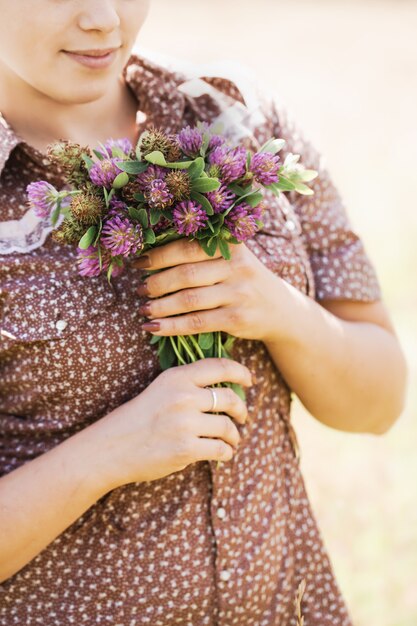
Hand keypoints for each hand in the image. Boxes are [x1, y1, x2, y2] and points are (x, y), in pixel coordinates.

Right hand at [92, 358, 252, 487]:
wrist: (110, 448)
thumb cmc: (136, 419)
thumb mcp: (159, 390)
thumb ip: (187, 385)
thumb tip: (224, 387)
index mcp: (176, 377)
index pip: (220, 366)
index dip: (241, 372)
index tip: (250, 380)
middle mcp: (183, 396)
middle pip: (230, 398)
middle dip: (242, 409)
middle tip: (242, 416)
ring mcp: (185, 423)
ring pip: (227, 426)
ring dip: (234, 435)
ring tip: (232, 440)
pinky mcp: (186, 448)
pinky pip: (220, 449)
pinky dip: (226, 452)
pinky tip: (223, 453)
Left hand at [133, 238, 279, 341]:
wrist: (281, 309)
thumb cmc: (243, 280)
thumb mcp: (232, 258)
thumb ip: (203, 251)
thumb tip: (151, 254)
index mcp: (230, 245)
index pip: (187, 247)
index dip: (158, 256)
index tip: (137, 263)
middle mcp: (236, 266)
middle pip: (185, 274)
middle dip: (156, 283)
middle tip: (139, 290)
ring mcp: (239, 293)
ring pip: (189, 300)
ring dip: (160, 306)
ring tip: (143, 309)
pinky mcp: (237, 319)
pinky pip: (197, 323)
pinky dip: (171, 326)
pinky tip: (153, 328)